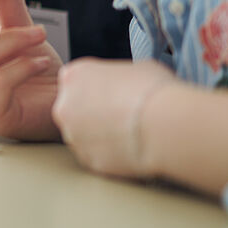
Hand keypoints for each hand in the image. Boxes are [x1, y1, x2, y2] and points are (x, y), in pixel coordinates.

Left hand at [53, 58, 181, 177]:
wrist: (162, 124)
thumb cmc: (151, 90)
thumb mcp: (134, 67)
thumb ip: (117, 75)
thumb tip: (125, 83)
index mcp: (73, 75)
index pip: (75, 79)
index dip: (96, 86)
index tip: (112, 91)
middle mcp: (65, 105)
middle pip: (74, 108)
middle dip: (93, 111)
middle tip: (120, 112)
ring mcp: (73, 135)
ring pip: (83, 134)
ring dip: (99, 134)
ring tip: (129, 131)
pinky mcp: (87, 160)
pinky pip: (96, 155)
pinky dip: (110, 153)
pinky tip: (130, 146)